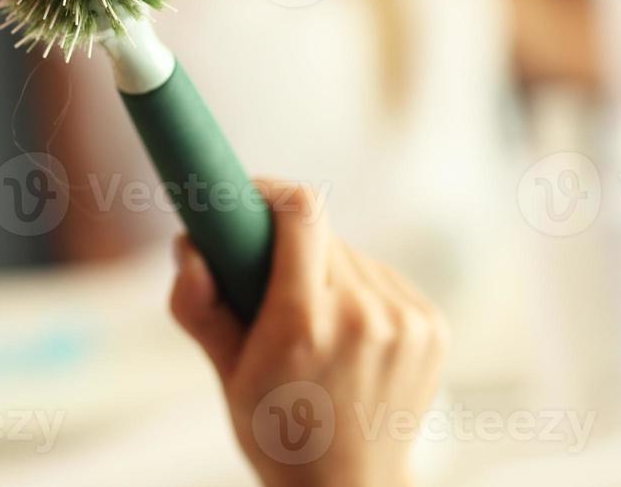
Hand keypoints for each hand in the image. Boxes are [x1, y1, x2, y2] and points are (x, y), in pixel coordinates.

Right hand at [170, 180, 447, 486]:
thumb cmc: (277, 430)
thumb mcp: (225, 372)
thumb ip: (198, 305)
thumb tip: (187, 243)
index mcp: (305, 324)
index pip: (302, 211)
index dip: (271, 191)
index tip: (249, 198)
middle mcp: (364, 316)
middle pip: (321, 234)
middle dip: (288, 244)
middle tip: (265, 276)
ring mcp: (406, 321)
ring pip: (351, 255)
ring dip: (324, 270)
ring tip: (310, 322)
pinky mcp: (432, 324)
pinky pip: (381, 278)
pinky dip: (358, 291)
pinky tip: (346, 334)